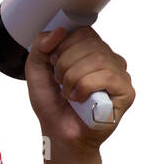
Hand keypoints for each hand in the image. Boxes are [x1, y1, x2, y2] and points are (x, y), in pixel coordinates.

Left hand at [25, 25, 134, 153]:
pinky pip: (107, 77)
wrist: (58, 133)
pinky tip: (78, 99)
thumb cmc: (52, 104)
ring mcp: (120, 75)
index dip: (64, 45)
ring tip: (68, 93)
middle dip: (65, 63)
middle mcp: (109, 60)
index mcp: (91, 51)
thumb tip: (60, 30)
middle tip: (59, 82)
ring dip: (73, 77)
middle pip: (90, 43)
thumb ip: (41, 45)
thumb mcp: (36, 69)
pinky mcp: (126, 92)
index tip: (54, 64)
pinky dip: (85, 87)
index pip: (83, 32)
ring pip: (98, 58)